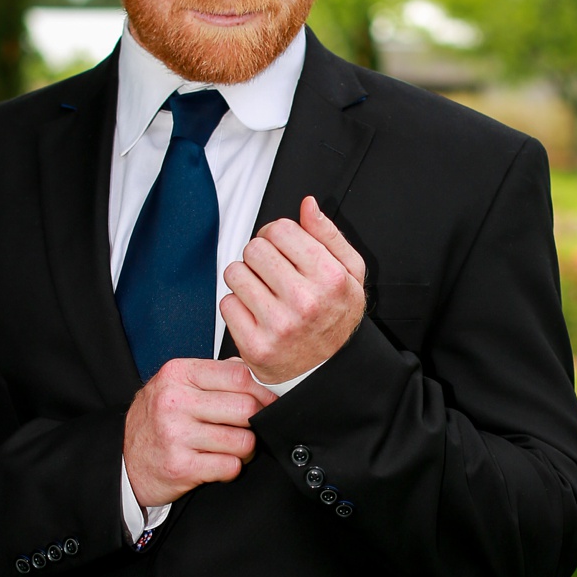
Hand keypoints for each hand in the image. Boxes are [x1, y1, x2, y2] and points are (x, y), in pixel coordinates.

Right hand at [123, 357, 276, 507]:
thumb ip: (214, 374)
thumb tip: (255, 373)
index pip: (239, 376)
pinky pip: (230, 466)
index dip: (263, 391)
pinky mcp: (180, 466)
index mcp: (178, 374)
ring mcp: (176, 435)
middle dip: (257, 422)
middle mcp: (174, 401)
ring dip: (247, 449)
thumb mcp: (176, 385)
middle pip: (246, 408)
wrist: (125, 460)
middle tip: (250, 428)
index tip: (269, 402)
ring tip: (234, 448)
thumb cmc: (157, 421)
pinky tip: (218, 463)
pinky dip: (231, 468)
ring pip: (243, 441)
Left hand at [220, 196, 366, 385]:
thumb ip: (329, 236)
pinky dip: (237, 306)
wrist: (330, 371)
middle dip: (259, 256)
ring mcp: (279, 326)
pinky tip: (256, 315)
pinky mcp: (256, 347)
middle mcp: (305, 302)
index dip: (274, 235)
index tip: (278, 249)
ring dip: (245, 279)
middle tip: (271, 274)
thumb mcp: (350, 274)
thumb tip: (307, 205)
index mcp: (330, 278)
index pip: (280, 229)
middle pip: (254, 249)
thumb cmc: (337, 317)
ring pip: (235, 273)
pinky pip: (226, 304)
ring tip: (263, 293)